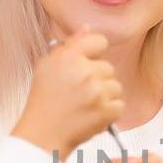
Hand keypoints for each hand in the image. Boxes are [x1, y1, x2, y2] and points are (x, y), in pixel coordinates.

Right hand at [11, 29, 122, 158]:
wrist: (43, 134)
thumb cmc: (44, 100)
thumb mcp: (47, 65)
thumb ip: (70, 45)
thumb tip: (87, 28)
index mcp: (70, 57)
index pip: (99, 41)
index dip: (94, 53)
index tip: (86, 64)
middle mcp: (85, 72)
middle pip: (108, 67)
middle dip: (98, 79)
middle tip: (79, 93)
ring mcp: (98, 92)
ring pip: (116, 86)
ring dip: (105, 96)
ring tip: (85, 105)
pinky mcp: (107, 111)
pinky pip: (119, 105)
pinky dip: (109, 112)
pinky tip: (91, 115)